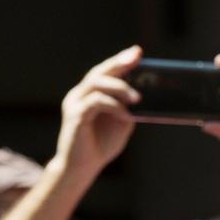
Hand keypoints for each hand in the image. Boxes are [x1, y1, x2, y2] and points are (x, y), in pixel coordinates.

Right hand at [53, 45, 141, 178]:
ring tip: (138, 98)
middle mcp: (80, 95)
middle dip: (118, 63)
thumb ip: (128, 108)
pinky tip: (126, 115)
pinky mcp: (75, 117)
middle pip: (99, 72)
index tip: (137, 52)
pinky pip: (95, 103)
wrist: (82, 167)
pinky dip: (113, 106)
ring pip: (96, 84)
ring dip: (119, 87)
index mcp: (90, 94)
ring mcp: (75, 104)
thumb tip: (143, 96)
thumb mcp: (122, 123)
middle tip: (137, 57)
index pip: (105, 72)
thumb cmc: (101, 145)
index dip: (120, 61)